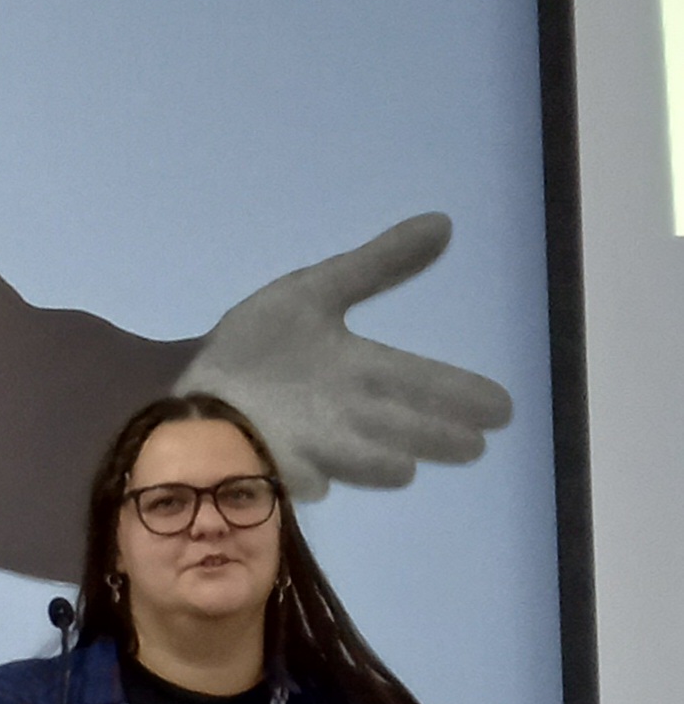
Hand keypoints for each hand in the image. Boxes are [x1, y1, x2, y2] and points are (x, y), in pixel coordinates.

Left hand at [183, 213, 511, 499]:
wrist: (201, 388)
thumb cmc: (261, 347)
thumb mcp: (316, 292)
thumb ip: (378, 265)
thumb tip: (443, 223)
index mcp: (357, 371)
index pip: (416, 380)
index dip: (457, 393)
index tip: (502, 409)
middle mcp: (342, 413)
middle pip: (396, 425)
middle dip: (430, 435)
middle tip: (473, 445)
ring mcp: (307, 443)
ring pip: (352, 456)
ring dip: (374, 461)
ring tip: (405, 468)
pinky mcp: (269, 464)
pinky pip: (288, 475)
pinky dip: (300, 477)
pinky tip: (313, 481)